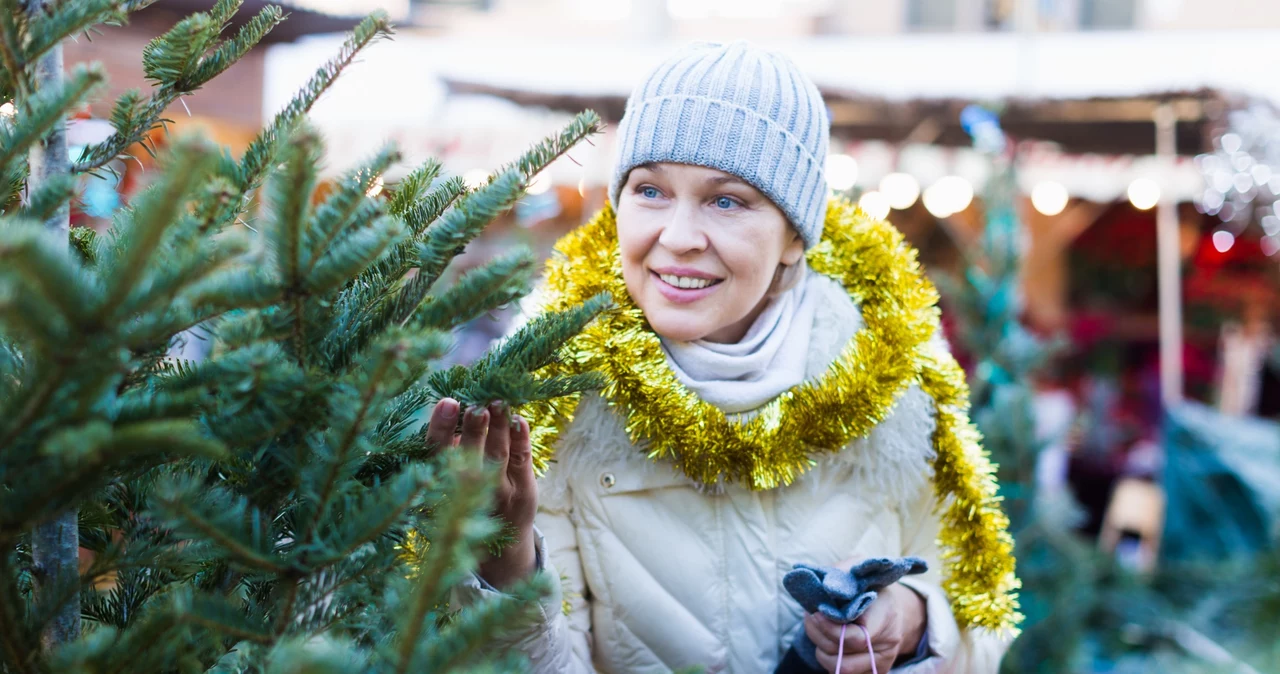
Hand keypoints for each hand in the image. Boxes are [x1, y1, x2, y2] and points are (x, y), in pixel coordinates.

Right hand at [425, 398, 538, 588]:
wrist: (498, 553)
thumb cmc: (465, 504)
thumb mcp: (446, 485)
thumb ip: (448, 452)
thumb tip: (454, 407)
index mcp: (441, 488)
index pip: (437, 454)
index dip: (441, 428)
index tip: (447, 402)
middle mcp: (468, 493)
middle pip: (470, 455)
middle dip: (475, 428)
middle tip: (477, 403)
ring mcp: (499, 493)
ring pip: (498, 454)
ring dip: (499, 427)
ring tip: (498, 401)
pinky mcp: (523, 492)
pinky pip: (522, 462)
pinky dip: (521, 440)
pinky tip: (520, 419)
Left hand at [803, 583, 926, 673]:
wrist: (890, 608)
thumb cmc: (869, 586)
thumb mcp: (857, 570)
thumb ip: (840, 574)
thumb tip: (818, 584)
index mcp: (885, 617)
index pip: (856, 638)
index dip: (830, 629)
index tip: (816, 613)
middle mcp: (887, 645)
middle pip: (843, 654)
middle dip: (819, 634)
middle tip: (810, 616)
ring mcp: (880, 662)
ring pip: (839, 668)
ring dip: (820, 648)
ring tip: (817, 627)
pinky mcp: (873, 672)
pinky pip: (841, 672)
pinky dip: (828, 657)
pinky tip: (827, 639)